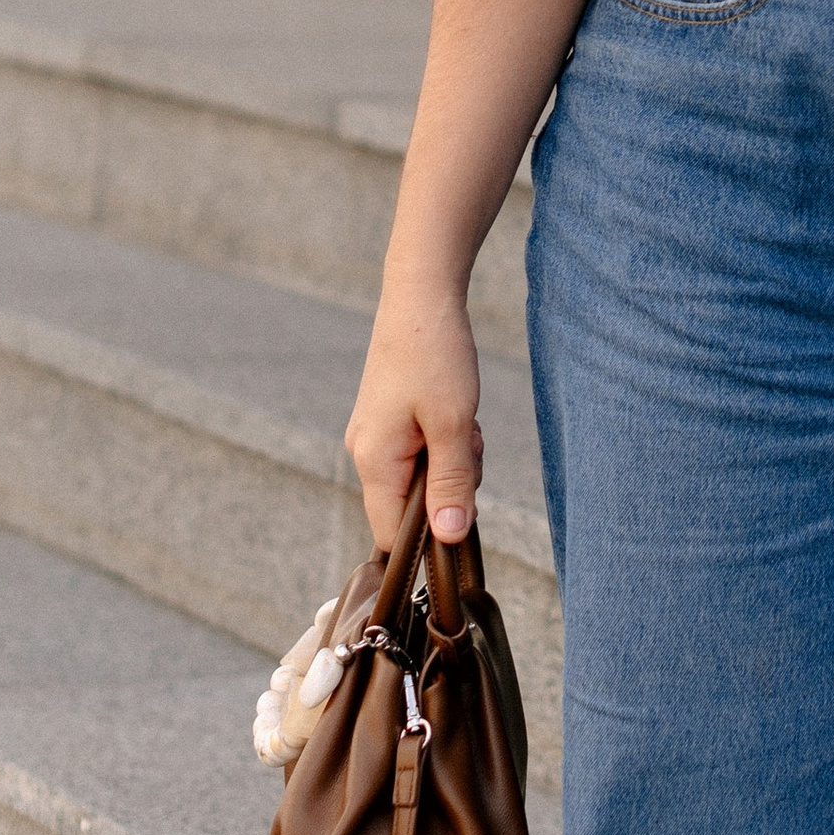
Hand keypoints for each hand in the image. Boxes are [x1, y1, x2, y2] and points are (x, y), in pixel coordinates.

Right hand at [345, 276, 483, 547]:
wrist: (421, 296)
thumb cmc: (435, 356)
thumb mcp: (453, 424)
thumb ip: (451, 484)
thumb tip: (450, 538)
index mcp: (373, 462)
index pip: (391, 535)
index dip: (429, 537)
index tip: (464, 506)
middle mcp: (365, 453)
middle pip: (411, 506)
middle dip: (449, 485)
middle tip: (467, 440)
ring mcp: (376, 435)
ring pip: (422, 476)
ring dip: (453, 458)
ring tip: (463, 419)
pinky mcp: (390, 420)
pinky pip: (421, 451)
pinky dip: (445, 438)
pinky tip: (456, 408)